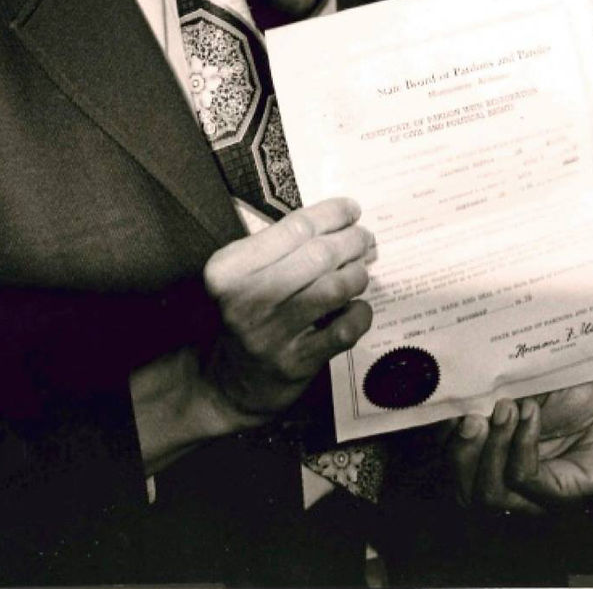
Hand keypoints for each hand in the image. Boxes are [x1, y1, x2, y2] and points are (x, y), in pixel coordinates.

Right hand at [203, 197, 373, 420]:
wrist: (228, 383)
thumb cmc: (244, 313)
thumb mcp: (243, 275)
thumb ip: (281, 246)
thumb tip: (340, 222)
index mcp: (229, 268)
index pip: (295, 227)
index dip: (333, 214)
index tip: (352, 209)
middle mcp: (247, 299)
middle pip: (320, 255)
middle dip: (352, 241)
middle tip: (363, 240)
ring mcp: (272, 334)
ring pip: (335, 288)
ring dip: (357, 274)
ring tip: (360, 271)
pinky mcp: (296, 363)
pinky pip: (344, 329)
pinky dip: (360, 312)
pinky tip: (357, 307)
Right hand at [449, 373, 592, 510]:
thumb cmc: (584, 390)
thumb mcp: (530, 379)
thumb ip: (495, 385)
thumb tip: (454, 378)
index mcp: (498, 451)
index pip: (454, 461)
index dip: (440, 439)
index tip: (443, 404)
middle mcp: (513, 478)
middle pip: (463, 489)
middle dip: (457, 452)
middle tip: (470, 415)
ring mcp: (539, 491)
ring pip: (490, 494)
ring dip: (490, 449)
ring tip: (506, 408)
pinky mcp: (566, 492)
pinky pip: (527, 482)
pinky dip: (521, 447)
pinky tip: (530, 415)